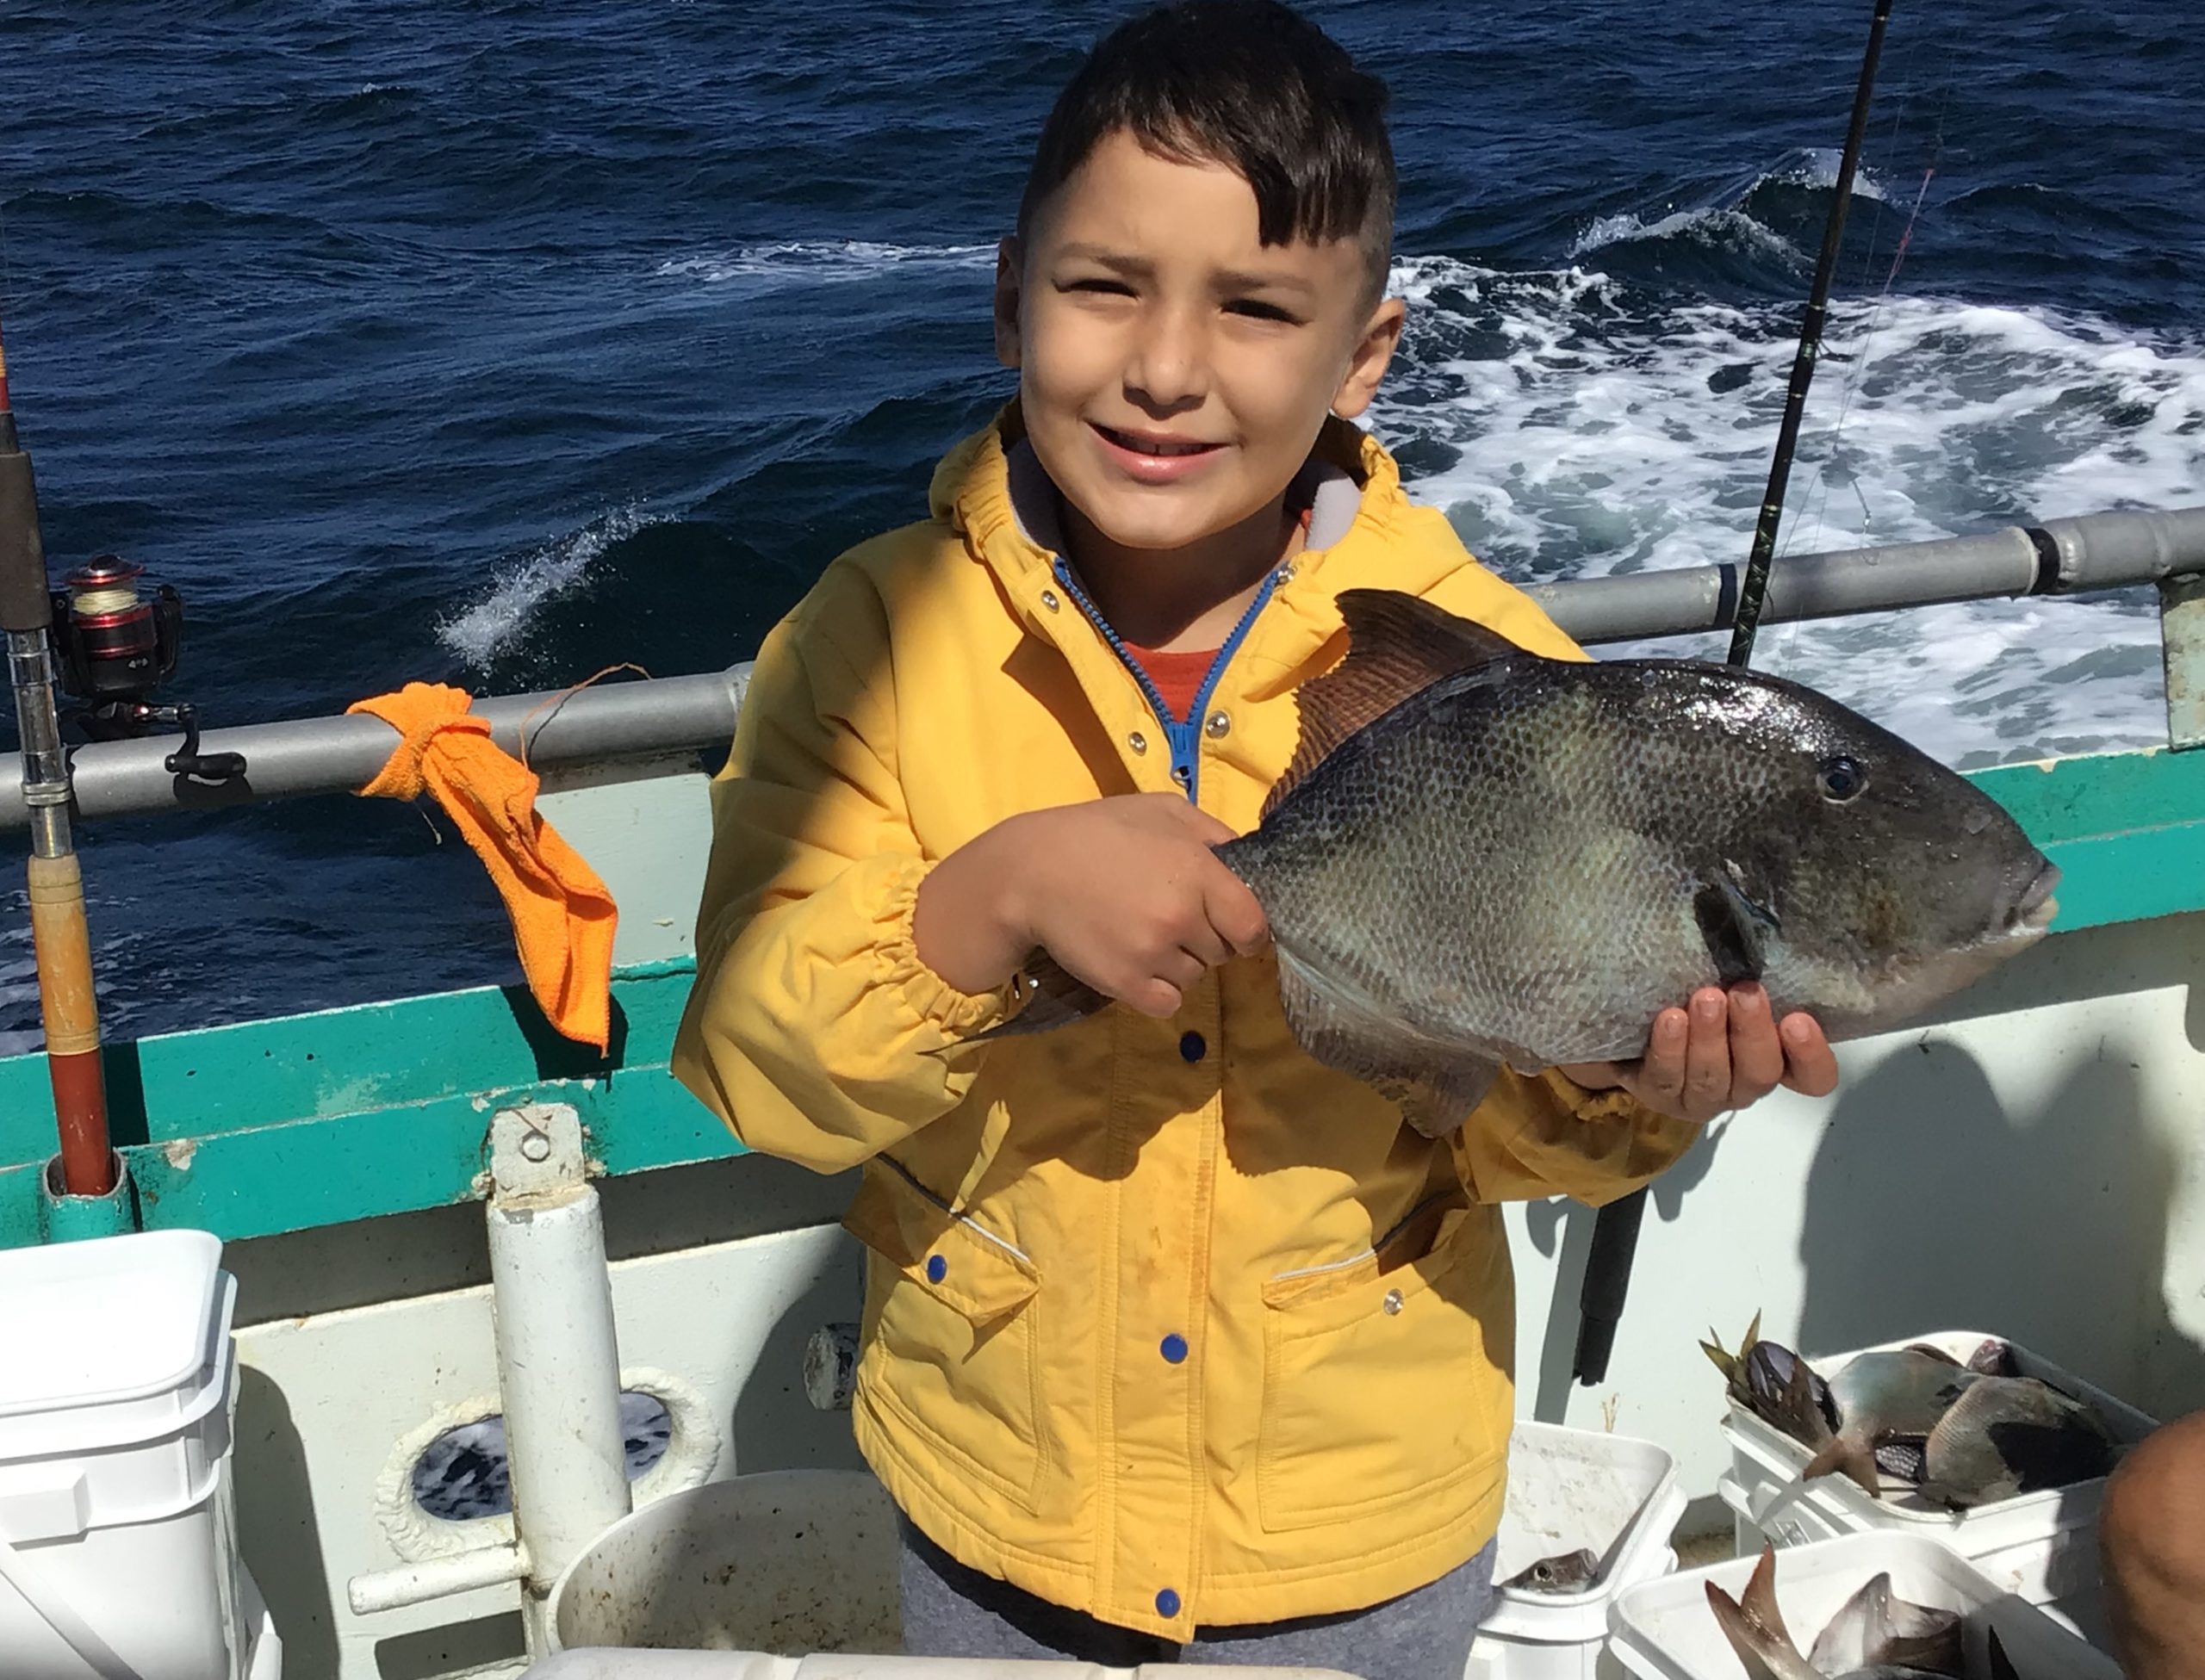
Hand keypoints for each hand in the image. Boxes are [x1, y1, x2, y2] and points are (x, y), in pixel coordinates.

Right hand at [914, 793, 1268, 1015]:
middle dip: (1206, 939)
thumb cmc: (1098, 833)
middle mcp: (1180, 917)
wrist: (1028, 872)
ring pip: (1195, 978)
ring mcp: (1151, 954)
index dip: (1248, 930)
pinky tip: (1137, 963)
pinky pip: (1168, 1003)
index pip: (1254, 926)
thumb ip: (1214, 833)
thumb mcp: (1162, 811)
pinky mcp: (1125, 984)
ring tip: (1144, 934)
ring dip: (1179, 963)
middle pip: (1223, 953)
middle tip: (1171, 917)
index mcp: (1197, 871)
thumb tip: (1246, 864)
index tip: (1232, 926)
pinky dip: (1158, 990)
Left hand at [1558, 984, 1837, 1123]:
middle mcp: (1741, 1082)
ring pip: (1712, 1079)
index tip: (1799, 1019)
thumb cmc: (1690, 990)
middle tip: (1744, 992)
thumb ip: (1746, 967)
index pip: (1811, 1076)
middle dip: (1753, 1032)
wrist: (1626, 1018)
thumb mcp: (1724, 978)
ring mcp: (1700, 1095)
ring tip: (1705, 999)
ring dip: (1710, 1038)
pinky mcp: (1659, 1095)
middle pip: (1760, 1073)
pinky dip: (1670, 1049)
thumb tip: (1754, 912)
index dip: (1812, 1055)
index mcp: (1772, 1058)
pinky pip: (1667, 1079)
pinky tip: (1670, 1019)